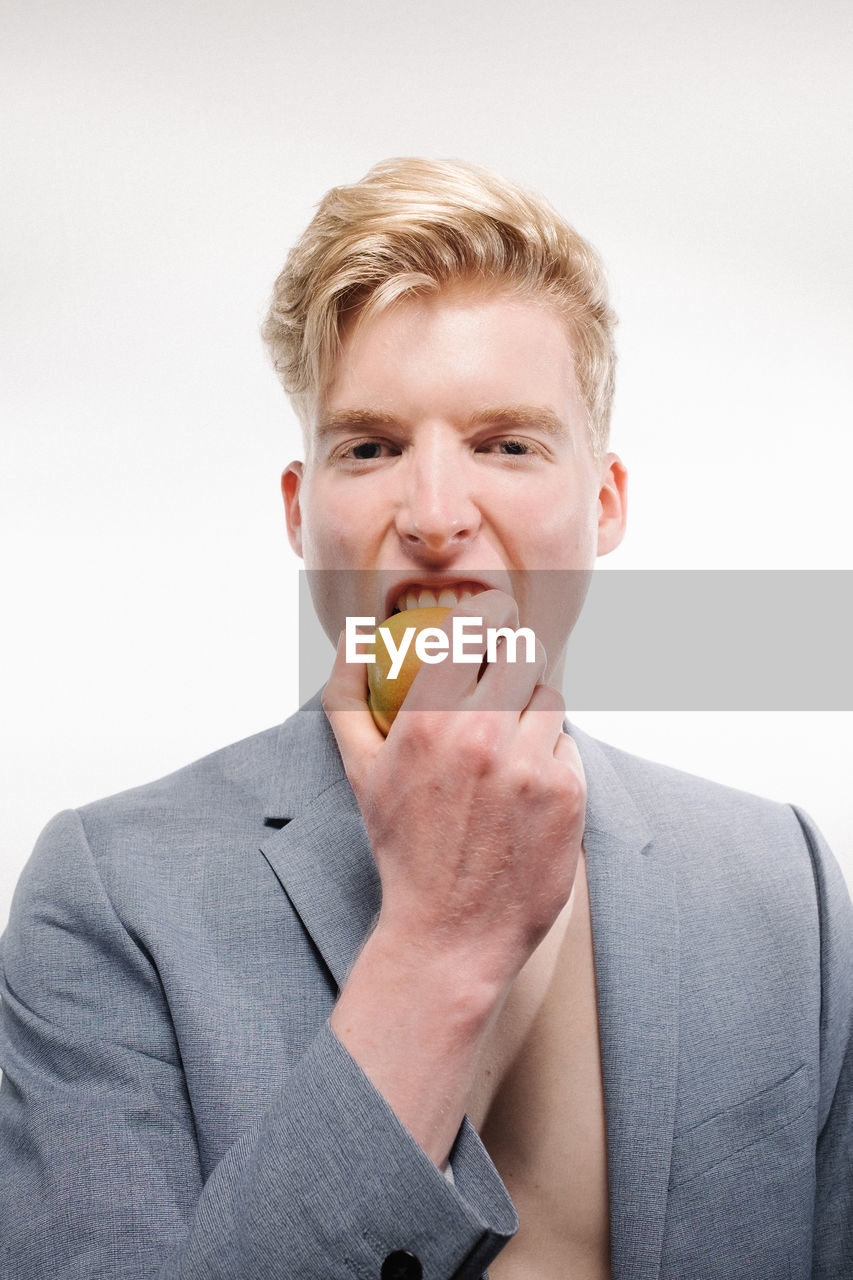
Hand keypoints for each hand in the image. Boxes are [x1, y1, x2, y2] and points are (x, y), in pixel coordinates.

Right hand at [323, 589, 584, 992]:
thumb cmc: (402, 847)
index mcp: (430, 719)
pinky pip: (568, 746)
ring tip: (510, 746)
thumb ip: (347, 696)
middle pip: (524, 652)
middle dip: (515, 657)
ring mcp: (531, 765)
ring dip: (533, 711)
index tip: (493, 612)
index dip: (489, 610)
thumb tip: (354, 638)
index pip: (473, 626)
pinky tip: (525, 792)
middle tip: (505, 674)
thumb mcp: (360, 771)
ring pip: (550, 697)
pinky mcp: (567, 794)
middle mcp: (483, 735)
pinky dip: (551, 759)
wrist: (449, 932)